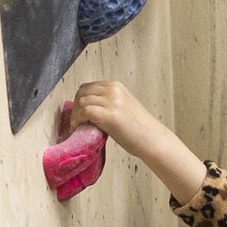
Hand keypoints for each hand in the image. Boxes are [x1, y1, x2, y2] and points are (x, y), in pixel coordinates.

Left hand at [64, 81, 208, 204]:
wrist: (152, 139)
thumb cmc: (138, 128)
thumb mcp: (122, 107)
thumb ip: (107, 103)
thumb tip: (86, 109)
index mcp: (116, 86)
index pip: (88, 87)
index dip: (80, 100)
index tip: (78, 114)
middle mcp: (114, 90)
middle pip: (82, 92)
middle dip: (75, 106)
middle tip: (76, 121)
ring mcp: (113, 101)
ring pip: (82, 101)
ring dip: (75, 115)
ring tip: (78, 126)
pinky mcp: (111, 115)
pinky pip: (85, 111)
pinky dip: (78, 120)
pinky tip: (80, 128)